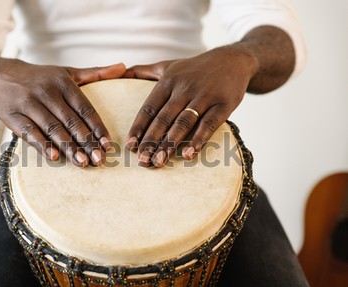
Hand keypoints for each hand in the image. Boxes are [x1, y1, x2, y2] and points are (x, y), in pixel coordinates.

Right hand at [0, 58, 125, 166]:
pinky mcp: (11, 115)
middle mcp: (46, 91)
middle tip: (99, 160)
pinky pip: (29, 132)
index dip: (97, 127)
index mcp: (63, 82)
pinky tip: (55, 157)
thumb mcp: (67, 72)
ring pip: (52, 128)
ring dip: (69, 147)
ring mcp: (28, 103)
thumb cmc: (40, 78)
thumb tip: (124, 67)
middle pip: (70, 120)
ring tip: (83, 162)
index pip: (84, 108)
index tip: (108, 144)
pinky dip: (42, 145)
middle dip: (86, 142)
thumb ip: (95, 73)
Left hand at [124, 45, 257, 166]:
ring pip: (183, 123)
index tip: (130, 146)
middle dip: (151, 141)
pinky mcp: (224, 104)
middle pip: (163, 118)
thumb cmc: (195, 68)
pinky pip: (209, 124)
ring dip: (170, 144)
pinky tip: (188, 154)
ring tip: (159, 162)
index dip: (139, 127)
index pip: (149, 107)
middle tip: (141, 161)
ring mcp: (204, 96)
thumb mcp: (168, 65)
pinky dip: (198, 139)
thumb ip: (143, 71)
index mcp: (168, 81)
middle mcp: (184, 88)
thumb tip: (118, 72)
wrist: (233, 60)